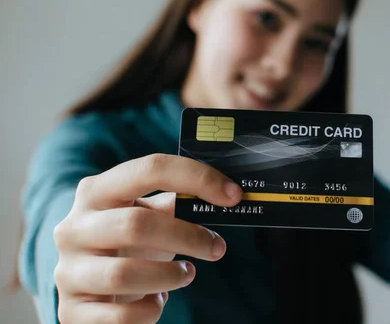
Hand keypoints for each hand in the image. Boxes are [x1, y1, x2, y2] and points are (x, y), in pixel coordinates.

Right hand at [53, 153, 241, 323]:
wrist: (84, 285)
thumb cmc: (124, 244)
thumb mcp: (143, 215)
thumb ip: (175, 201)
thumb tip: (224, 195)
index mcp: (96, 191)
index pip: (150, 169)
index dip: (197, 178)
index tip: (232, 195)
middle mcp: (74, 227)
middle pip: (137, 224)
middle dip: (188, 236)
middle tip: (216, 247)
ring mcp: (68, 270)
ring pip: (125, 274)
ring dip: (169, 276)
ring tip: (186, 274)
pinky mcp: (72, 311)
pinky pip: (120, 317)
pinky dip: (150, 311)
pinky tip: (157, 300)